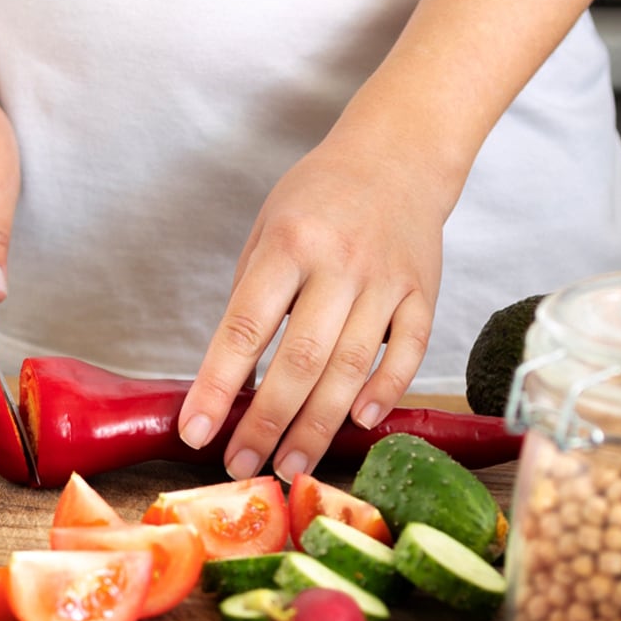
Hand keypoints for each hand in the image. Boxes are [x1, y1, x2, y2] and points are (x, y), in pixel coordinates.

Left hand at [177, 126, 457, 479]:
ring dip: (318, 425)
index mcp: (289, 244)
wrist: (398, 154)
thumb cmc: (320, 197)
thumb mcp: (268, 227)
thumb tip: (233, 376)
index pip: (244, 327)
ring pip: (349, 366)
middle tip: (242, 466)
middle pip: (299, 359)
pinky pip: (406, 352)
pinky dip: (384, 391)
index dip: (218, 385)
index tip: (196, 431)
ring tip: (290, 465)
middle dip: (267, 422)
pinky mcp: (423, 293)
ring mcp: (386, 281)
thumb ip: (252, 294)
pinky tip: (359, 424)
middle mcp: (338, 264)